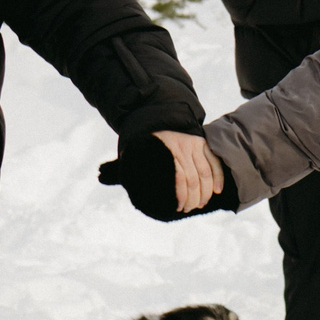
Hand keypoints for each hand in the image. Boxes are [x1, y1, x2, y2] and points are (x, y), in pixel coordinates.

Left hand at [99, 131, 237, 221]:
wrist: (156, 110)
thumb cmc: (142, 137)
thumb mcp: (131, 147)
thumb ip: (122, 162)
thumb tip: (101, 176)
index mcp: (166, 149)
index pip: (179, 177)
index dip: (180, 196)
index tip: (177, 207)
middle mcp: (183, 146)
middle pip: (194, 178)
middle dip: (193, 198)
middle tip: (188, 209)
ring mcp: (194, 144)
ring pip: (206, 172)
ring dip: (206, 191)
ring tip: (200, 203)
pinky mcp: (203, 143)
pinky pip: (214, 162)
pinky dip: (218, 178)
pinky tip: (217, 191)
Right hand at [158, 131, 224, 211]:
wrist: (143, 139)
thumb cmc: (166, 147)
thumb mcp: (184, 147)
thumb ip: (196, 161)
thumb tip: (210, 187)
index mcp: (199, 143)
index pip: (214, 163)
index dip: (218, 179)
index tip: (218, 192)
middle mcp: (191, 145)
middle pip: (204, 174)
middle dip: (204, 194)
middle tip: (199, 205)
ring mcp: (179, 151)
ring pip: (192, 180)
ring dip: (192, 198)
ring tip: (188, 208)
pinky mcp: (167, 158)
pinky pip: (179, 180)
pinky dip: (181, 195)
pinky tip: (180, 204)